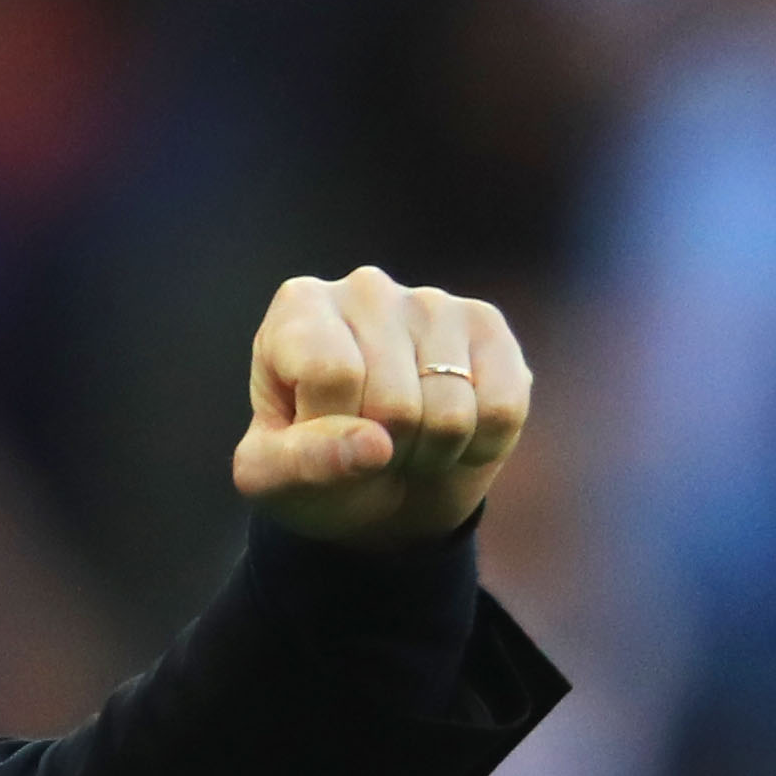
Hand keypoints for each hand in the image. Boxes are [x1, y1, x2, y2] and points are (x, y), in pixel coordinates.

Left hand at [232, 267, 530, 547]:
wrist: (379, 487)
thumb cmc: (315, 468)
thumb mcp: (274, 478)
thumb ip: (300, 462)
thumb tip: (373, 444)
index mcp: (299, 308)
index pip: (330, 374)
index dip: (330, 431)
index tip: (318, 435)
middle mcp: (367, 288)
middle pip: (393, 400)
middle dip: (383, 449)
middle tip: (369, 445)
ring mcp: (433, 302)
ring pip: (450, 411)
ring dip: (430, 452)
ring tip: (406, 439)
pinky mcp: (489, 327)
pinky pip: (501, 410)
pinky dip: (477, 445)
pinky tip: (451, 432)